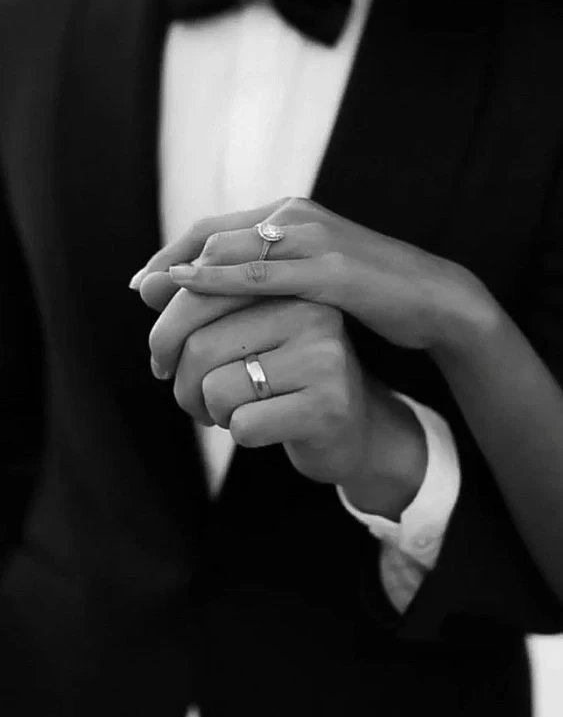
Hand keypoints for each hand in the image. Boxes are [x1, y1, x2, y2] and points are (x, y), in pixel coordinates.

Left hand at [133, 197, 499, 358]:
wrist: (432, 296)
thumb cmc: (370, 289)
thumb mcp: (313, 276)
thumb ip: (271, 275)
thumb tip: (227, 290)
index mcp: (289, 216)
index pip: (215, 229)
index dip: (174, 251)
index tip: (145, 281)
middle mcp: (294, 217)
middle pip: (212, 236)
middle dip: (171, 265)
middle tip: (140, 294)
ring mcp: (313, 240)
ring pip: (230, 249)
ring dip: (187, 277)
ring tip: (155, 303)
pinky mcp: (331, 270)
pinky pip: (265, 274)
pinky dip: (222, 280)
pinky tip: (193, 290)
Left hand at [147, 289, 426, 516]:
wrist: (352, 427)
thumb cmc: (287, 375)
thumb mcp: (246, 331)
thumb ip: (198, 305)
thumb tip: (144, 283)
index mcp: (288, 285)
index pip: (201, 293)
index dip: (165, 332)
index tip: (161, 359)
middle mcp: (311, 313)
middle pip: (201, 344)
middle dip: (179, 381)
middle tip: (187, 397)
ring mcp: (324, 360)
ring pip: (216, 388)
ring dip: (208, 410)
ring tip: (229, 410)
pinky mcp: (327, 407)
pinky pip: (244, 424)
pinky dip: (239, 433)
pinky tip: (263, 427)